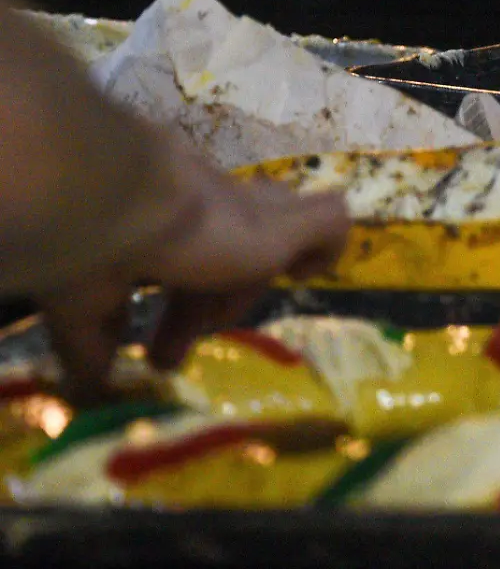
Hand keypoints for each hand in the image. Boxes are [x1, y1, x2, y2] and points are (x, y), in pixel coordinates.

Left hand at [35, 131, 347, 402]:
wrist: (109, 216)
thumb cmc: (205, 225)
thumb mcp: (285, 225)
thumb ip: (322, 228)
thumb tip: (328, 257)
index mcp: (227, 208)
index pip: (257, 227)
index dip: (270, 262)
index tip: (276, 289)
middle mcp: (176, 224)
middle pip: (200, 266)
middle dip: (208, 308)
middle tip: (206, 343)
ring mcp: (124, 248)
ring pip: (148, 290)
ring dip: (160, 331)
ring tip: (163, 366)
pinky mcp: (74, 280)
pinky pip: (90, 323)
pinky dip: (99, 359)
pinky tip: (109, 388)